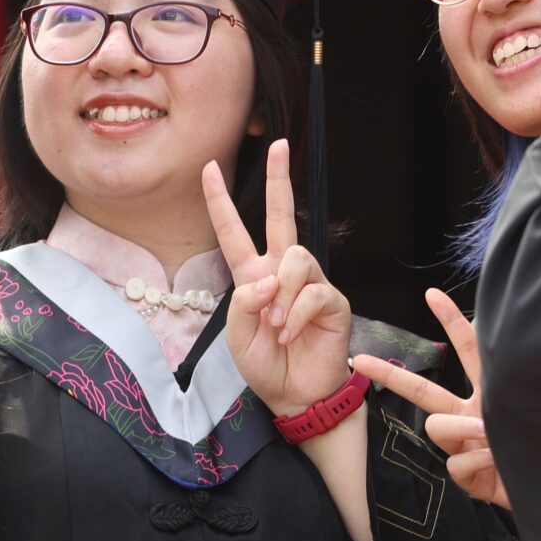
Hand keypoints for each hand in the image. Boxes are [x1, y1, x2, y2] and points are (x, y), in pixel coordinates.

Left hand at [205, 142, 351, 418]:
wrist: (296, 395)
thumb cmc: (265, 365)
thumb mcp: (236, 336)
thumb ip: (241, 303)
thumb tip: (268, 278)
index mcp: (252, 276)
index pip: (234, 231)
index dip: (220, 201)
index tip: (208, 168)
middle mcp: (281, 272)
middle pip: (282, 215)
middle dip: (279, 179)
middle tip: (278, 145)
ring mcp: (309, 283)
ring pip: (296, 258)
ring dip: (283, 295)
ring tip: (278, 326)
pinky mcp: (332, 300)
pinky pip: (314, 291)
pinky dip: (298, 313)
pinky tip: (293, 332)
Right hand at [353, 287, 509, 509]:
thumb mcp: (533, 410)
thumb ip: (501, 405)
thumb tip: (473, 418)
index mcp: (489, 393)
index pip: (470, 351)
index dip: (451, 321)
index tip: (432, 294)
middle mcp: (471, 417)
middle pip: (423, 391)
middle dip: (390, 375)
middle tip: (363, 361)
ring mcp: (467, 447)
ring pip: (437, 427)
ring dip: (463, 430)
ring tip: (494, 440)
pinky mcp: (469, 477)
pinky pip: (457, 461)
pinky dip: (478, 461)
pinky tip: (499, 465)